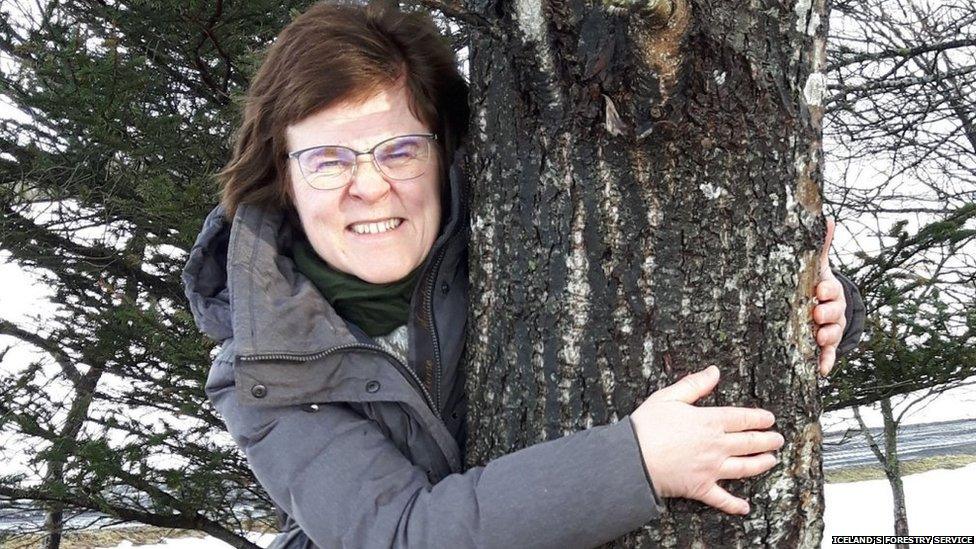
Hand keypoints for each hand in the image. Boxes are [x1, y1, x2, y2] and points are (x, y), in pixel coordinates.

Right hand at [630, 366, 783, 514]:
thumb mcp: (669, 396)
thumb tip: (714, 372)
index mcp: (710, 422)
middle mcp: (717, 446)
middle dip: (768, 440)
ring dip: (762, 464)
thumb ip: (694, 384)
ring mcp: (712, 469)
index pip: (743, 419)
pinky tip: (745, 507)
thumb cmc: (647, 426)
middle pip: (750, 443)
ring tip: (772, 461)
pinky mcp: (701, 487)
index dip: (760, 418)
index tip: (770, 419)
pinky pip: (722, 498)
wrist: (633, 458)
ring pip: (745, 468)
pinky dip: (735, 505)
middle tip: (779, 439)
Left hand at [814, 218, 846, 375]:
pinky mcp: (823, 347)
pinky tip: (821, 371)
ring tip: (817, 337)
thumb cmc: (813, 284)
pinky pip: (827, 356)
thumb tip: (829, 218)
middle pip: (834, 314)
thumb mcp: (816, 266)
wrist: (818, 306)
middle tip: (815, 313)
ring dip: (826, 337)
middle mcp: (832, 312)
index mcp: (829, 292)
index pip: (831, 289)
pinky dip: (826, 363)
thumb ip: (820, 246)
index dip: (827, 290)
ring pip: (830, 335)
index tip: (819, 289)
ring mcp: (828, 330)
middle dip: (827, 313)